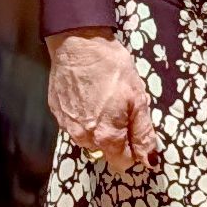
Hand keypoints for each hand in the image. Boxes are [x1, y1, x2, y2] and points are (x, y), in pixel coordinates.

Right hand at [46, 29, 158, 175]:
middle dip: (116, 137)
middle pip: (105, 151)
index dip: (133, 150)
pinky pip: (74, 125)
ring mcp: (67, 126)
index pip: (122, 162)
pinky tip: (88, 97)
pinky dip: (83, 117)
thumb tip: (150, 160)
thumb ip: (143, 134)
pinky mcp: (57, 112)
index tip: (135, 132)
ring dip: (98, 128)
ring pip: (88, 139)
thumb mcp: (138, 99)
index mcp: (107, 136)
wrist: (78, 44)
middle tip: (121, 110)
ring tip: (103, 101)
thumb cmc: (112, 68)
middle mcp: (84, 137)